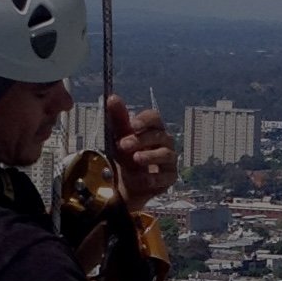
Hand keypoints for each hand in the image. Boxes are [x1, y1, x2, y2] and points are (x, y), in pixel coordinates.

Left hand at [105, 93, 175, 211]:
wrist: (127, 183)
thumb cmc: (126, 154)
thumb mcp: (119, 137)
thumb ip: (118, 118)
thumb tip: (112, 98)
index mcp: (152, 128)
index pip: (154, 118)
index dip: (144, 120)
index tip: (132, 125)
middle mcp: (164, 142)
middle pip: (159, 136)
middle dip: (141, 140)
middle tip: (123, 145)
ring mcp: (169, 160)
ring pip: (165, 155)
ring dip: (149, 156)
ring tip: (135, 159)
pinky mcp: (170, 177)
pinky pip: (165, 177)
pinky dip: (152, 178)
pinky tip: (139, 179)